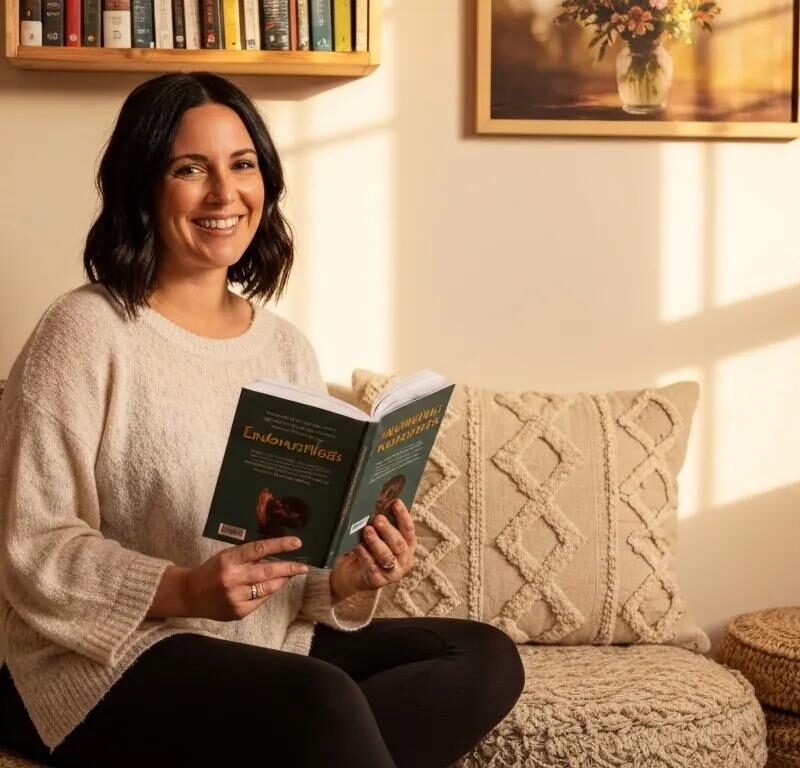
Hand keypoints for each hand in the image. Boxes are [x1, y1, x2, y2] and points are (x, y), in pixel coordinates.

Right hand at [185, 537, 307, 620]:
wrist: (190, 595)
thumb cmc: (212, 570)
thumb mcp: (227, 556)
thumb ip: (248, 556)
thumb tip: (276, 553)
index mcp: (229, 560)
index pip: (259, 549)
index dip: (280, 545)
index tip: (297, 542)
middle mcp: (233, 578)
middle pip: (268, 572)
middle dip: (289, 568)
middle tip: (304, 567)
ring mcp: (236, 597)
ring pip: (267, 588)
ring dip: (281, 581)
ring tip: (290, 575)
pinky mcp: (238, 612)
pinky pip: (260, 601)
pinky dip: (268, 593)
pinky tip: (271, 587)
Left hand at [330, 500, 415, 601]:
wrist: (352, 575)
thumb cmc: (369, 551)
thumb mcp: (378, 537)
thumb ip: (381, 525)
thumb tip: (379, 504)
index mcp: (407, 546)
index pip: (409, 529)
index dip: (403, 515)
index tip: (396, 502)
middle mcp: (404, 560)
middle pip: (399, 544)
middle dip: (388, 530)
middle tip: (378, 519)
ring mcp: (392, 573)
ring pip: (386, 556)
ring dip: (376, 542)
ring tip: (367, 531)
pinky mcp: (378, 582)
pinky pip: (372, 567)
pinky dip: (365, 555)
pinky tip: (359, 547)